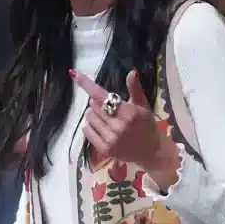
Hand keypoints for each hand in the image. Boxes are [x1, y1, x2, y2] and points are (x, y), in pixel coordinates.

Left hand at [71, 69, 180, 187]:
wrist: (151, 152)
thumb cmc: (147, 125)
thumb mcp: (143, 105)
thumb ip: (135, 89)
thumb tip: (132, 71)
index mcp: (128, 112)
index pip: (102, 95)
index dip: (86, 84)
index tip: (73, 74)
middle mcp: (118, 126)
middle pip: (93, 105)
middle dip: (98, 103)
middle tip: (109, 108)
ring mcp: (111, 139)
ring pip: (89, 117)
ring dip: (93, 114)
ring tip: (106, 118)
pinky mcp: (105, 149)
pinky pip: (87, 130)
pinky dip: (90, 126)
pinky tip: (101, 127)